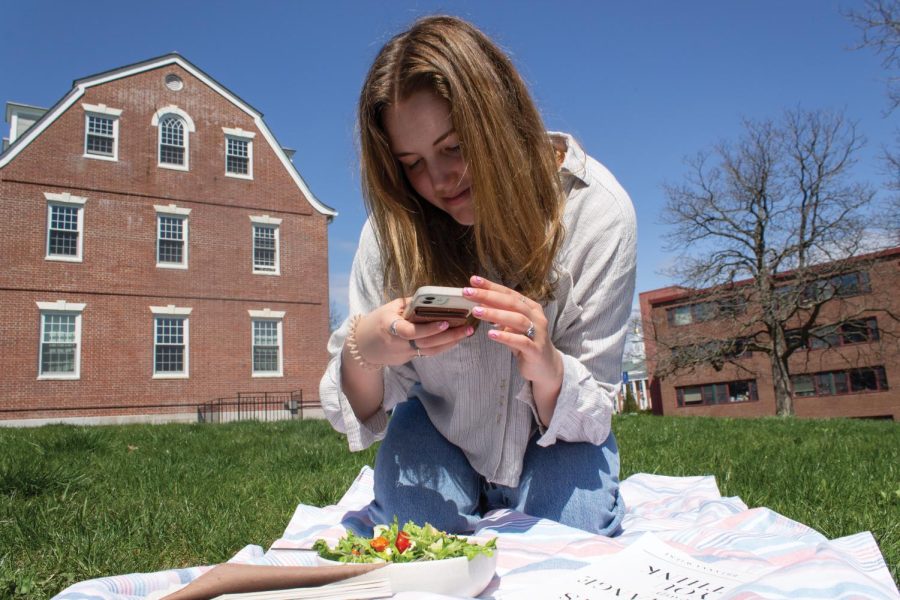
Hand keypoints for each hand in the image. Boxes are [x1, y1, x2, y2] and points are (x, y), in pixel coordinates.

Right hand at [354, 298, 472, 365]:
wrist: (363, 346)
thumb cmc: (377, 321)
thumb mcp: (389, 308)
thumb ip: (409, 304)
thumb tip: (433, 298)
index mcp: (389, 326)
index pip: (409, 330)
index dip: (428, 329)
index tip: (444, 322)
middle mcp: (397, 342)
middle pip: (426, 342)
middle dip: (449, 336)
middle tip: (467, 328)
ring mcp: (404, 353)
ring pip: (430, 350)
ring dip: (450, 342)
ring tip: (466, 332)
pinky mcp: (409, 358)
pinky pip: (428, 353)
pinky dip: (443, 346)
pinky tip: (456, 339)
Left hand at [463, 275, 563, 392]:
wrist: (546, 367)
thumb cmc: (527, 343)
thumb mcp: (512, 327)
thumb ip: (500, 315)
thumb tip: (480, 303)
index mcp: (531, 308)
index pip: (509, 293)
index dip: (491, 286)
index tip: (474, 280)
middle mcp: (536, 317)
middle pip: (512, 303)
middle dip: (489, 296)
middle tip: (468, 293)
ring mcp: (538, 333)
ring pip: (517, 319)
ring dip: (495, 314)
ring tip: (476, 311)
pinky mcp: (535, 350)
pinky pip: (521, 341)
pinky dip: (506, 337)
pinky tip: (491, 334)